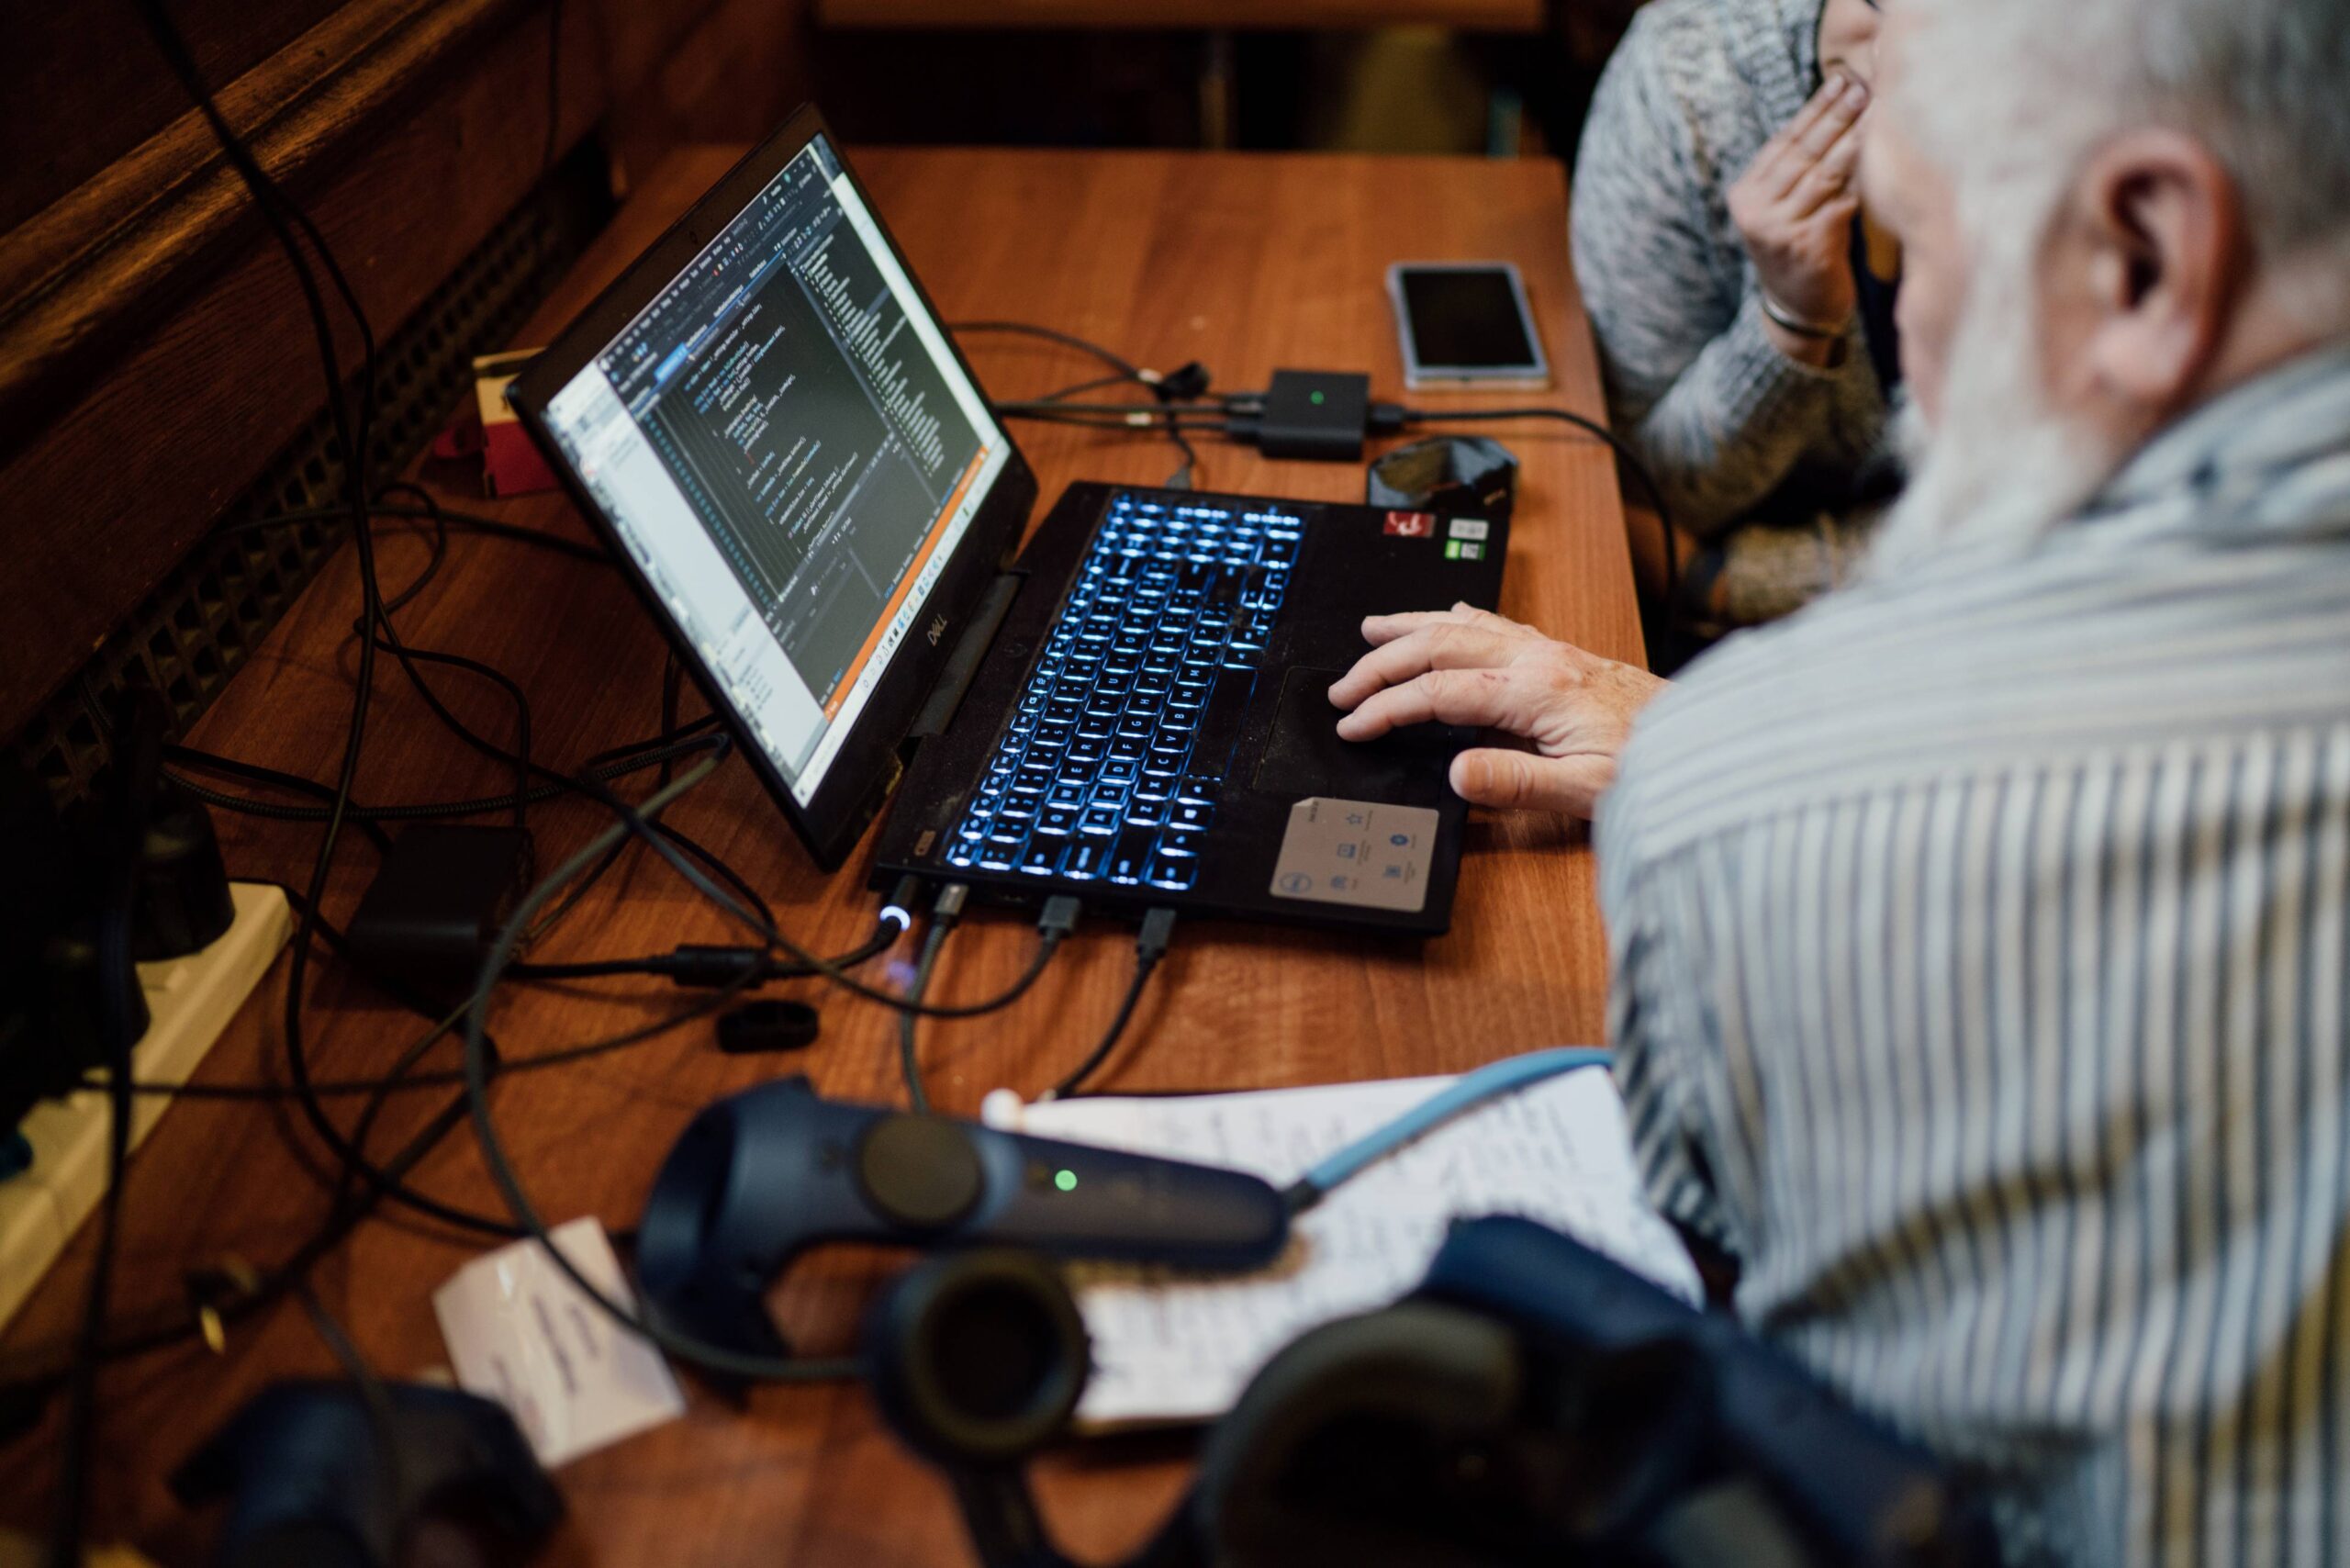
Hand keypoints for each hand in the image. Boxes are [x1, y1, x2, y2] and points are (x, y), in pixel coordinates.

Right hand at [1327, 605, 1669, 818]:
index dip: (1386, 707)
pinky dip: (1457, 618)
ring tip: (1372, 629)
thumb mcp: (1585, 791)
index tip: (1352, 726)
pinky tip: (1449, 616)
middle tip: (1342, 685)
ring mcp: (1552, 651)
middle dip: (1383, 662)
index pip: (1438, 692)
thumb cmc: (1653, 766)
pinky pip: (1497, 623)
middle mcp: (1540, 659)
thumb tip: (1456, 773)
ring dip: (1413, 625)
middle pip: (1440, 644)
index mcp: (1536, 690)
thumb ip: (1515, 783)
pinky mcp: (1565, 655)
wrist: (1708, 741)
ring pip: (1465, 623)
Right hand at [1727, 70, 1869, 334]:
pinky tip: (1881, 159)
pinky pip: (1841, 202)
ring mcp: (1778, 230)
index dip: (1814, 109)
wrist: (1798, 310)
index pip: (1784, 141)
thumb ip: (1799, 170)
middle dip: (1835, 116)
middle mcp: (1754, 211)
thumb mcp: (1786, 208)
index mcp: (1745, 195)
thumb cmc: (1801, 250)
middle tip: (1862, 88)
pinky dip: (1861, 181)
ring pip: (1823, 173)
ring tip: (1877, 114)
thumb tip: (1842, 111)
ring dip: (1854, 140)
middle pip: (1802, 153)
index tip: (1840, 81)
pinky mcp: (1807, 246)